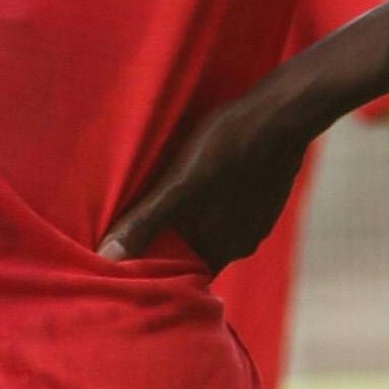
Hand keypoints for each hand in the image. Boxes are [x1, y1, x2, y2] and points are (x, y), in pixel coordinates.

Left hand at [98, 93, 311, 270]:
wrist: (280, 115)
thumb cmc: (227, 147)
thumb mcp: (179, 185)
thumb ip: (146, 222)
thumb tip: (108, 256)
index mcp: (224, 248)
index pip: (183, 273)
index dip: (155, 265)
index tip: (128, 254)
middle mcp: (243, 241)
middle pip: (196, 251)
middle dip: (168, 240)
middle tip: (135, 221)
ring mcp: (257, 218)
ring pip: (213, 227)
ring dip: (189, 218)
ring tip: (160, 197)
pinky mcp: (262, 194)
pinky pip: (228, 207)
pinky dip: (209, 201)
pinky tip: (195, 178)